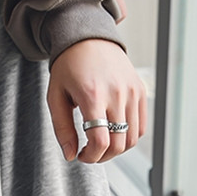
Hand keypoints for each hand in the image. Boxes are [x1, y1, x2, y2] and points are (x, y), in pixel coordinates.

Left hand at [48, 39, 145, 162]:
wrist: (89, 38)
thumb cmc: (69, 68)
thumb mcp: (55, 97)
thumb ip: (62, 129)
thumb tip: (70, 155)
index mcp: (92, 95)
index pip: (100, 141)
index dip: (91, 156)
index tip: (82, 155)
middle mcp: (116, 94)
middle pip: (118, 144)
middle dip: (102, 156)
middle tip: (89, 152)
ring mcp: (131, 92)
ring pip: (131, 139)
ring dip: (116, 149)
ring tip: (101, 143)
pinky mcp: (140, 91)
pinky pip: (140, 127)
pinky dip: (128, 137)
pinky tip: (113, 133)